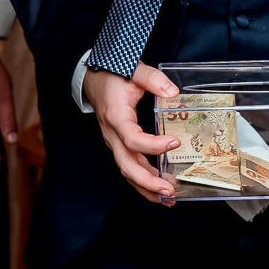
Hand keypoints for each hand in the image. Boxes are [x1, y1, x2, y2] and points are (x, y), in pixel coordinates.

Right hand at [84, 62, 179, 202]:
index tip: (174, 143)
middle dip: (148, 182)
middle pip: (127, 166)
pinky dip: (144, 181)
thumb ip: (153, 79)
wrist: (93, 79)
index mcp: (116, 117)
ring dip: (147, 188)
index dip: (153, 145)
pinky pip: (130, 167)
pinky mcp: (120, 146)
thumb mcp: (134, 70)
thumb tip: (172, 92)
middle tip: (170, 190)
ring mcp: (115, 143)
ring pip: (128, 172)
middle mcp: (113, 135)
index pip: (132, 139)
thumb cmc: (113, 76)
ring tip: (169, 198)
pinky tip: (161, 189)